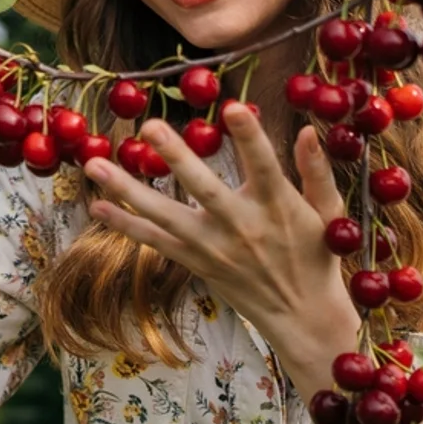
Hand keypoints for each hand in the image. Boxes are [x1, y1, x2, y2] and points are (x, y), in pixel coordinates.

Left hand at [84, 103, 357, 356]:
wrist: (301, 315)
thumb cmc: (316, 254)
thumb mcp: (328, 212)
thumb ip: (316, 171)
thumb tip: (307, 129)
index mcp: (277, 207)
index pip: (263, 166)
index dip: (249, 138)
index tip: (232, 108)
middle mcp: (241, 227)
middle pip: (204, 189)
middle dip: (177, 157)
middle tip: (150, 127)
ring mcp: (213, 248)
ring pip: (165, 216)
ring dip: (127, 190)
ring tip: (95, 164)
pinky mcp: (196, 263)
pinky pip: (155, 242)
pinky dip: (125, 225)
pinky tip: (97, 207)